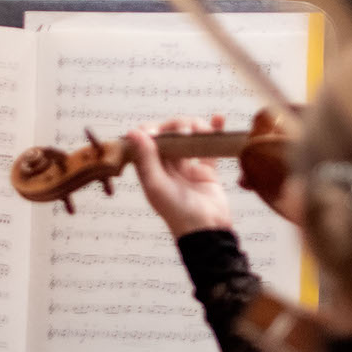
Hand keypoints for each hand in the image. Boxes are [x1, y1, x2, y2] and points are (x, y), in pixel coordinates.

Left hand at [124, 123, 235, 237]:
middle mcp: (167, 167)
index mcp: (150, 171)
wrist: (208, 231)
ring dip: (195, 128)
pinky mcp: (207, 169)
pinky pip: (208, 147)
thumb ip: (147, 158)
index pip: (146, 141)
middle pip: (169, 135)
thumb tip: (133, 131)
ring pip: (189, 137)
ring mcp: (188, 167)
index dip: (152, 131)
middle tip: (187, 132)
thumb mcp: (157, 186)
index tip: (160, 130)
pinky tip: (218, 120)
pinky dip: (213, 132)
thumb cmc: (178, 213)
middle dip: (177, 127)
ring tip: (203, 130)